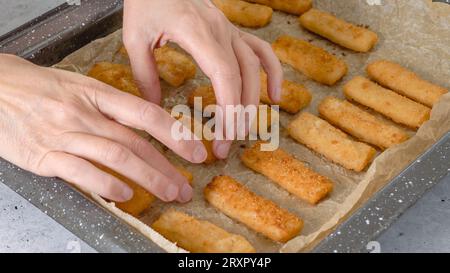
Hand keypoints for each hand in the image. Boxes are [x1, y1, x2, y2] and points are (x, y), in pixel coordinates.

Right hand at [0, 54, 206, 202]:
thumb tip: (144, 127)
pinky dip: (106, 184)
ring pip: (116, 157)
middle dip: (166, 167)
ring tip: (168, 193)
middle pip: (136, 142)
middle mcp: (85, 114)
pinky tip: (125, 194)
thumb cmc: (39, 89)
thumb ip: (110, 107)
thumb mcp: (79, 87)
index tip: (194, 151)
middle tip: (185, 186)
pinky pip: (81, 172)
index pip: (146, 114)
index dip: (175, 134)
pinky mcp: (44, 155)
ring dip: (148, 178)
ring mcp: (65, 134)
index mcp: (97, 94)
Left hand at [123, 0, 282, 158]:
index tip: (224, 138)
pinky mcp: (231, 31)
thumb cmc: (146, 1)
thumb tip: (154, 108)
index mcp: (198, 33)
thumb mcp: (135, 38)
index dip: (230, 109)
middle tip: (227, 146)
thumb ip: (145, 74)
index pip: (225, 76)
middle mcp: (221, 31)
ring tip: (247, 129)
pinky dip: (272, 72)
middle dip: (239, 115)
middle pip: (242, 77)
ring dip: (254, 101)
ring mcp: (230, 30)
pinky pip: (260, 50)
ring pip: (254, 68)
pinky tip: (274, 95)